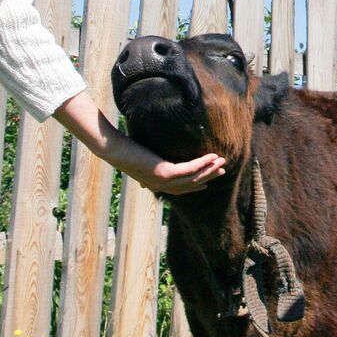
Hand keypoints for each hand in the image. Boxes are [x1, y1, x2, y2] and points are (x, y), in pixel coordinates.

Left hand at [52, 90, 225, 195]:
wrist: (113, 148)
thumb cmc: (125, 147)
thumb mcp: (142, 153)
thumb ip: (152, 157)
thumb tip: (157, 152)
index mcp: (155, 183)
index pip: (180, 189)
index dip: (196, 185)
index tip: (208, 183)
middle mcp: (159, 185)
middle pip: (190, 185)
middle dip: (208, 177)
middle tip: (222, 171)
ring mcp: (162, 181)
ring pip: (193, 178)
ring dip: (209, 170)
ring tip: (222, 162)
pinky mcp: (164, 173)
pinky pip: (189, 169)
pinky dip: (203, 163)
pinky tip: (212, 156)